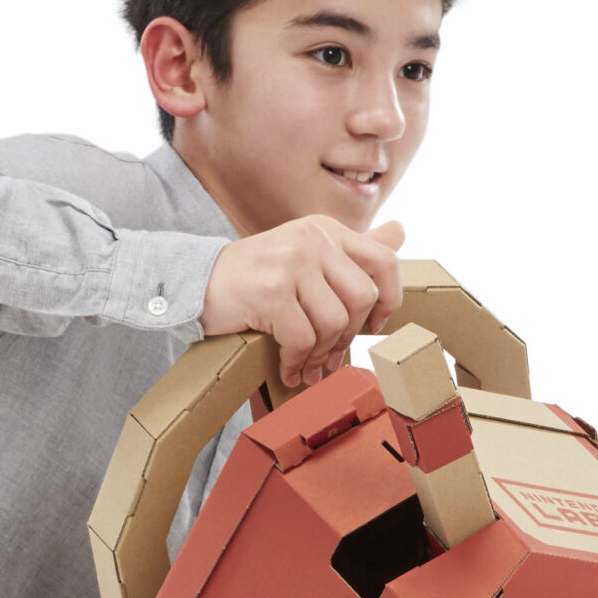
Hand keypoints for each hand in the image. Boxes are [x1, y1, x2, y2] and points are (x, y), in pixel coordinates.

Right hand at [202, 218, 404, 388]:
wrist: (195, 281)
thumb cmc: (255, 279)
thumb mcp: (306, 255)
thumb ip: (353, 251)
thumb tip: (401, 232)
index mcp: (326, 230)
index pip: (385, 260)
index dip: (389, 300)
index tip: (372, 326)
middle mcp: (313, 239)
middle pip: (363, 298)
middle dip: (349, 337)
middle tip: (331, 357)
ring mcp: (292, 262)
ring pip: (334, 322)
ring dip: (321, 354)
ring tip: (306, 366)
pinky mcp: (272, 291)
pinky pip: (303, 338)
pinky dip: (296, 361)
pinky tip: (287, 368)